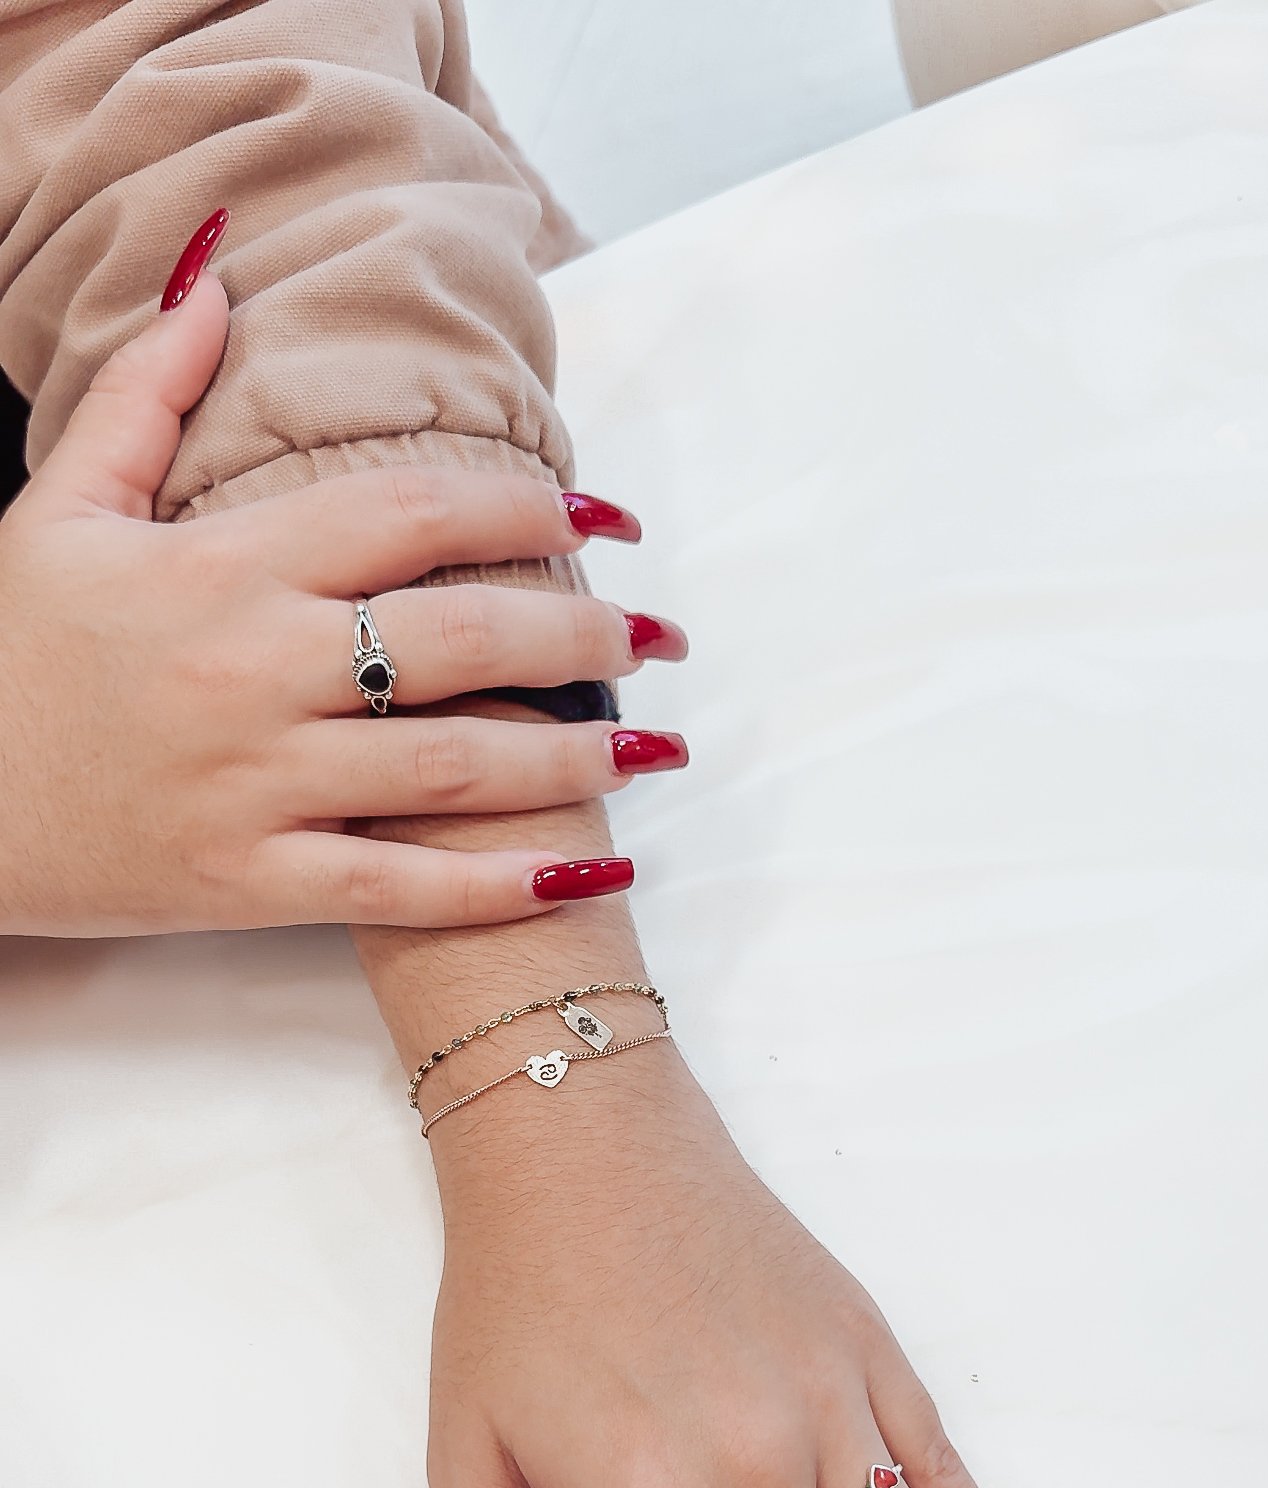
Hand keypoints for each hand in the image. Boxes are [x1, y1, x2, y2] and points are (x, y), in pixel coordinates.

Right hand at [0, 268, 686, 936]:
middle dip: (585, 636)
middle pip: (463, 642)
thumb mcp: (61, 505)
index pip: (412, 514)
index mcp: (224, 567)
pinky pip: (403, 890)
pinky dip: (503, 888)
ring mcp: (259, 785)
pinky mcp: (255, 882)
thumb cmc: (13, 657)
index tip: (605, 519)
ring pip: (454, 770)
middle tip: (660, 637)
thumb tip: (222, 275)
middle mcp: (256, 672)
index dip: (527, 508)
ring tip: (657, 749)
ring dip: (577, 758)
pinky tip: (588, 872)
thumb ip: (149, 393)